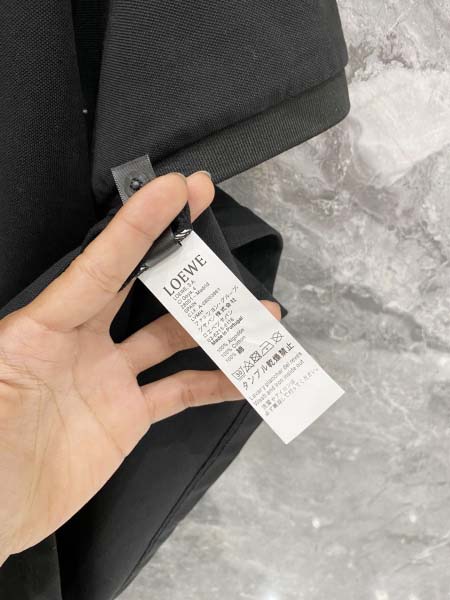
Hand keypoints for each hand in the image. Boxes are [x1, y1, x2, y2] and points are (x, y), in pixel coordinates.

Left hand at [0, 172, 280, 562]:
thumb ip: (14, 355)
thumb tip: (25, 324)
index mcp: (45, 328)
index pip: (100, 266)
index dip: (138, 225)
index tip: (173, 189)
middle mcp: (82, 343)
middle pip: (139, 284)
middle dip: (177, 248)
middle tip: (209, 211)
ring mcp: (109, 380)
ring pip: (171, 337)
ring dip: (213, 321)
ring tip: (257, 311)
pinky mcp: (127, 416)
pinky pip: (179, 392)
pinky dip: (213, 382)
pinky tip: (242, 376)